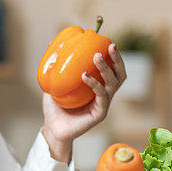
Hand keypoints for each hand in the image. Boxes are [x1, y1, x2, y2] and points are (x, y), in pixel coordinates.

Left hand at [41, 43, 125, 162]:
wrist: (52, 128)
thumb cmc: (55, 107)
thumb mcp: (55, 82)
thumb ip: (58, 66)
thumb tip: (53, 43)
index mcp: (98, 86)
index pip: (112, 69)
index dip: (114, 56)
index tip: (108, 42)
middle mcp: (104, 95)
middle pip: (119, 75)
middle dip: (117, 59)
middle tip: (110, 46)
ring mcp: (103, 104)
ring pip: (113, 84)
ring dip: (107, 69)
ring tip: (97, 57)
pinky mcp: (99, 114)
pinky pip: (102, 97)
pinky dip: (95, 84)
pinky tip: (85, 76)